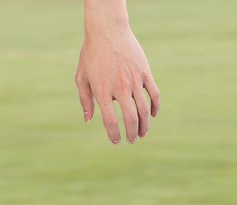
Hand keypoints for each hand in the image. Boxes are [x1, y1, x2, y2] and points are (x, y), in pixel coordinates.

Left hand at [75, 22, 160, 143]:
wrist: (107, 30)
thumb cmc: (91, 55)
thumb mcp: (81, 78)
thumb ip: (85, 100)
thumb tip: (88, 120)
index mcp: (103, 92)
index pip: (110, 122)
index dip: (114, 135)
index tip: (116, 141)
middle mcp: (120, 88)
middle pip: (130, 119)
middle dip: (132, 134)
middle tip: (132, 140)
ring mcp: (134, 80)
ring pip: (144, 109)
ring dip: (145, 125)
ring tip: (142, 134)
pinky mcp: (145, 72)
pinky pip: (154, 93)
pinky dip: (155, 106)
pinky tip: (152, 115)